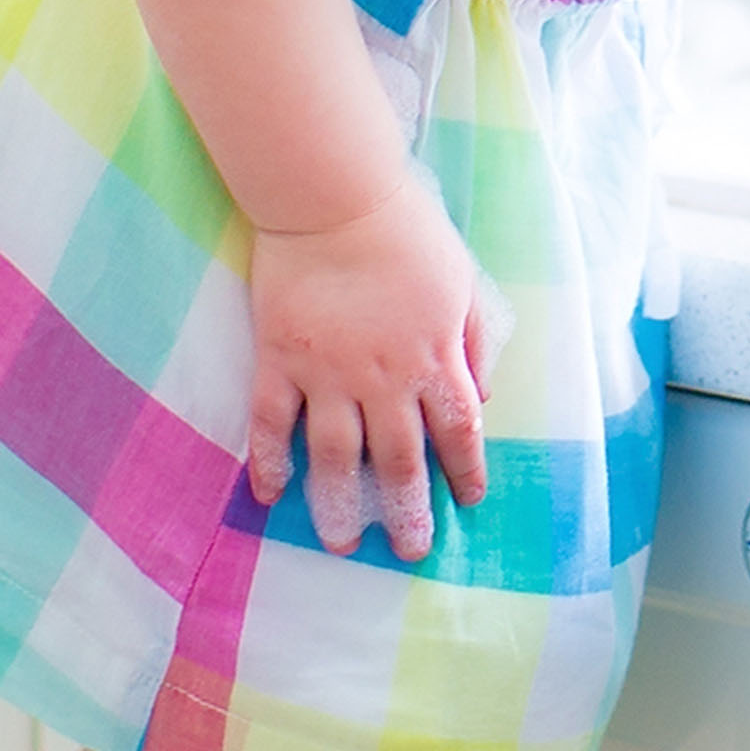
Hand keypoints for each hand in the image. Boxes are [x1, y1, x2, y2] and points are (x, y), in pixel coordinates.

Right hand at [241, 173, 498, 562]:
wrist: (335, 200)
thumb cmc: (407, 234)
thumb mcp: (461, 285)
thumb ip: (471, 342)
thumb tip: (481, 395)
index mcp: (434, 357)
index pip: (459, 430)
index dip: (465, 471)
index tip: (468, 503)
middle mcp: (383, 377)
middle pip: (399, 459)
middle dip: (407, 510)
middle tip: (408, 550)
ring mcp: (327, 373)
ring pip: (334, 457)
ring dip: (339, 505)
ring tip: (342, 542)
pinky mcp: (279, 360)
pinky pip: (270, 424)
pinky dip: (268, 462)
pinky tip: (270, 494)